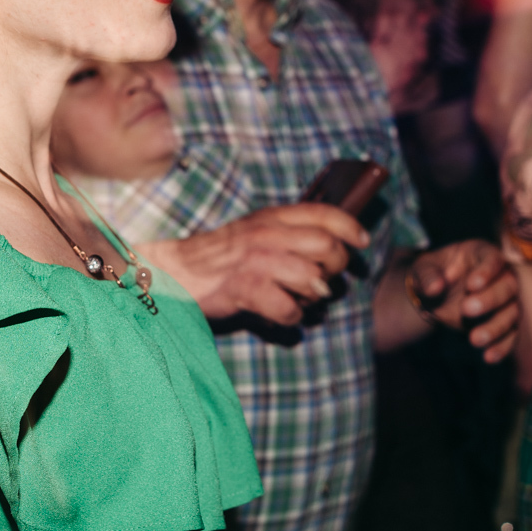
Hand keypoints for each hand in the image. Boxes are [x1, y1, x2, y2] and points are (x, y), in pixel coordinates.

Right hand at [150, 205, 369, 324]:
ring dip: (313, 296)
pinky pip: (288, 307)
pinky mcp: (243, 289)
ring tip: (301, 300)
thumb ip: (285, 232)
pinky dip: (291, 317)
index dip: (350, 227)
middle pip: (327, 246)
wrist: (171, 272)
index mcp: (270, 218)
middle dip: (333, 268)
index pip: (323, 213)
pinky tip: (282, 315)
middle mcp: (265, 234)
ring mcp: (255, 261)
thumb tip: (326, 243)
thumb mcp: (252, 232)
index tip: (360, 242)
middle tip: (323, 280)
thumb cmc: (216, 257)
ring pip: (312, 277)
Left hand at [407, 240, 519, 362]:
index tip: (471, 285)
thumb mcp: (422, 270)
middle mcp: (501, 276)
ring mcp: (506, 300)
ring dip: (496, 327)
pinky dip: (502, 347)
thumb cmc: (431, 275)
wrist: (434, 297)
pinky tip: (488, 357)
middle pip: (508, 287)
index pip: (493, 259)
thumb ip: (427, 275)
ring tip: (474, 339)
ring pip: (512, 313)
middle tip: (465, 310)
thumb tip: (435, 287)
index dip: (486, 271)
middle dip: (490, 300)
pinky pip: (511, 335)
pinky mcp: (504, 323)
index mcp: (482, 254)